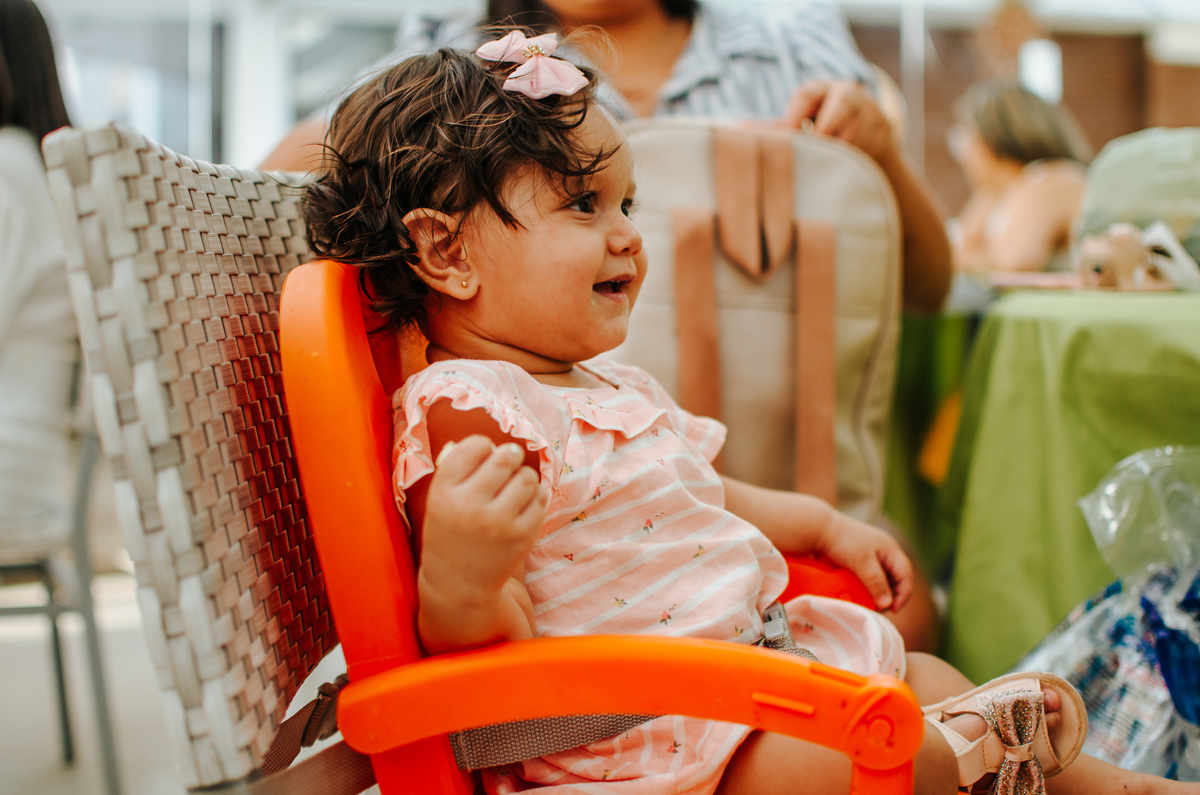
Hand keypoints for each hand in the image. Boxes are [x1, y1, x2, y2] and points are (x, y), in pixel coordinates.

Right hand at [418, 435, 546, 607]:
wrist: (460, 585)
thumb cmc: (450, 533)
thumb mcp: (439, 501)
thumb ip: (456, 470)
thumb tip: (486, 444)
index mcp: (444, 493)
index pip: (473, 447)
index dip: (482, 446)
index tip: (483, 455)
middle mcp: (470, 506)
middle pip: (505, 457)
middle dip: (510, 455)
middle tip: (508, 461)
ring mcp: (498, 522)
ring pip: (527, 476)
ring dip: (523, 477)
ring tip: (514, 487)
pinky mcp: (522, 536)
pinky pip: (540, 498)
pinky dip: (535, 496)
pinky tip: (522, 505)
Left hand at [783, 79, 897, 165]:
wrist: (865, 136)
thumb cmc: (820, 130)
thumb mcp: (800, 124)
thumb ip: (776, 128)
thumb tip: (740, 128)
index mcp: (820, 88)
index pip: (805, 94)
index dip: (794, 117)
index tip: (788, 139)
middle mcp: (847, 91)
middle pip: (841, 104)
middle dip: (827, 130)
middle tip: (816, 152)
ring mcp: (869, 107)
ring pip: (856, 128)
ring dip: (842, 149)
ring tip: (830, 162)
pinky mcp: (885, 126)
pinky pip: (871, 143)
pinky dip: (857, 157)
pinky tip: (849, 164)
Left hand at [813, 512, 912, 612]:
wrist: (820, 529)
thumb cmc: (843, 542)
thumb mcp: (862, 563)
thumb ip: (876, 583)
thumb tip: (887, 604)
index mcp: (891, 550)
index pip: (906, 576)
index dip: (903, 595)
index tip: (892, 610)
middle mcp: (885, 553)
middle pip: (897, 580)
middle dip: (891, 596)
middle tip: (878, 609)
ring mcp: (874, 556)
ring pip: (883, 580)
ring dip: (879, 593)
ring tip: (869, 605)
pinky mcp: (861, 561)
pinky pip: (871, 578)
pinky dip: (869, 588)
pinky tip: (860, 596)